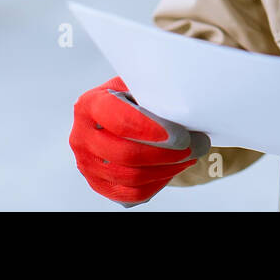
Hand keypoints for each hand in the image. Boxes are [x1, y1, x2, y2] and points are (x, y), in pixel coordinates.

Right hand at [70, 76, 210, 205]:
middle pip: (126, 154)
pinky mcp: (99, 184)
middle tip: (197, 146)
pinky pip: (131, 194)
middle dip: (168, 153)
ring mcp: (87, 164)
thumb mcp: (140, 84)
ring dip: (168, 169)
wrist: (123, 114)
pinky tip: (173, 168)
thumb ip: (153, 92)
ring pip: (131, 177)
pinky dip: (158, 183)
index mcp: (90, 105)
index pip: (119, 121)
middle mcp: (81, 136)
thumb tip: (183, 105)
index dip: (152, 130)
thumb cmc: (135, 97)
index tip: (181, 136)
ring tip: (191, 156)